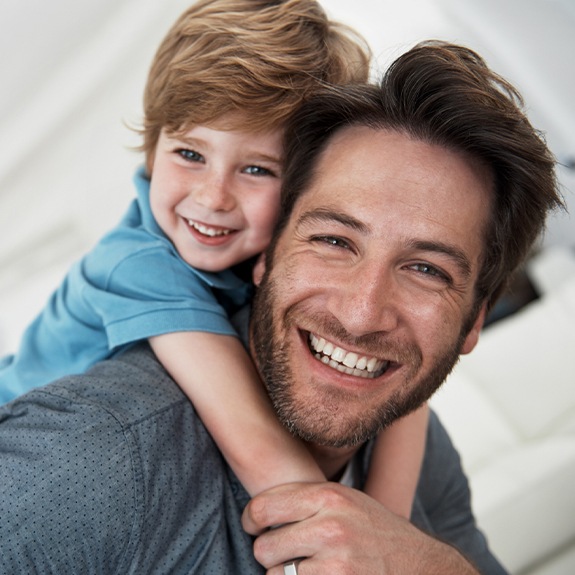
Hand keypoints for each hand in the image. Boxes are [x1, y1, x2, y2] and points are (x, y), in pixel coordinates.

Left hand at [242, 481, 478, 573]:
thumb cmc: (375, 530)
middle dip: (269, 552)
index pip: (263, 506)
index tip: (253, 526)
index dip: (251, 519)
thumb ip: (307, 499)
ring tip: (306, 566)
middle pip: (264, 545)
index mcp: (328, 496)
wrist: (420, 564)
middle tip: (284, 552)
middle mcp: (330, 526)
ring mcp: (336, 562)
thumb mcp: (345, 500)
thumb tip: (257, 511)